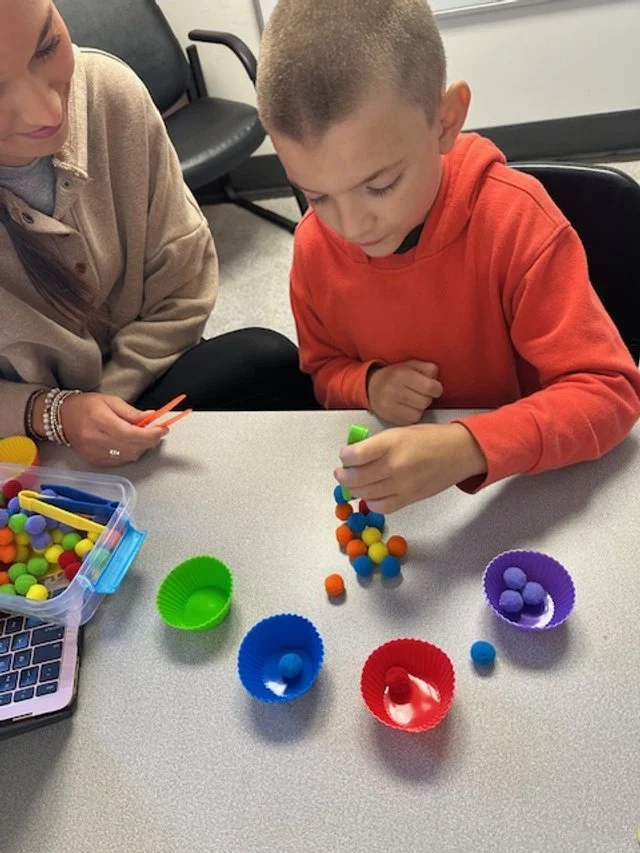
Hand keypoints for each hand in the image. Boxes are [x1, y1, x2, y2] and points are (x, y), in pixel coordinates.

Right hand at [37, 392, 166, 466]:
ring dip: (141, 448)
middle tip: (156, 431)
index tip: (163, 429)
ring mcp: (94, 453)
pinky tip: (130, 444)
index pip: (131, 433)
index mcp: (100, 421)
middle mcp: (96, 440)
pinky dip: (130, 454)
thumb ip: (131, 412)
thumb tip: (151, 418)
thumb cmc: (86, 406)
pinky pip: (120, 462)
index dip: (151, 434)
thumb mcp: (110, 401)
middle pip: (132, 447)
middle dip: (150, 441)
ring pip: (129, 457)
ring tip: (142, 436)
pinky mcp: (94, 461)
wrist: (61, 418)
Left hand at [335, 423, 486, 512]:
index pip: (356, 455)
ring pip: (365, 493)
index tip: (345, 455)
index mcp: (391, 442)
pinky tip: (370, 494)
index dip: (345, 456)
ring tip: (352, 483)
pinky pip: (381, 506)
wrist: (459, 452)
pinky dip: (371, 502)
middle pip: (356, 478)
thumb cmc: (429, 438)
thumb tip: (355, 456)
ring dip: (354, 489)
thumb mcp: (400, 431)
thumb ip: (377, 444)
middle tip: (341, 473)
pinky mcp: (408, 498)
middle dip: (343, 476)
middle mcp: (394, 465)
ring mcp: (401, 485)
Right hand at [367, 361, 442, 424]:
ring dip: (420, 408)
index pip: (431, 387)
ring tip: (412, 401)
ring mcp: (390, 406)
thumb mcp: (411, 365)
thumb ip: (427, 368)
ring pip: (419, 413)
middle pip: (426, 401)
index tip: (432, 387)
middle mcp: (394, 390)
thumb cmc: (396, 376)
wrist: (371, 388)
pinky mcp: (390, 418)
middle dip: (426, 398)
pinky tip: (406, 408)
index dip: (436, 388)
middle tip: (419, 393)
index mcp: (402, 374)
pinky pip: (411, 420)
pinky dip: (412, 415)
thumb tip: (436, 379)